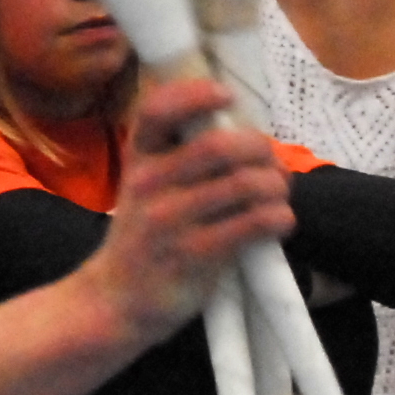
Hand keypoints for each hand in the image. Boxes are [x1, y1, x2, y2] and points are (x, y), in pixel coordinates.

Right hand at [75, 77, 288, 347]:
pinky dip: (279, 218)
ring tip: (278, 195)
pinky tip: (279, 222)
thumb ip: (179, 156)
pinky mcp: (194, 255)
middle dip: (261, 150)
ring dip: (277, 186)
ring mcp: (170, 221)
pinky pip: (253, 224)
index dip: (196, 94)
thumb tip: (247, 132)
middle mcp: (149, 185)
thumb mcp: (144, 187)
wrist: (115, 301)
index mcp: (138, 159)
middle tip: (272, 166)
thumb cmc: (143, 236)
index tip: (227, 97)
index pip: (157, 110)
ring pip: (246, 184)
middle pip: (220, 146)